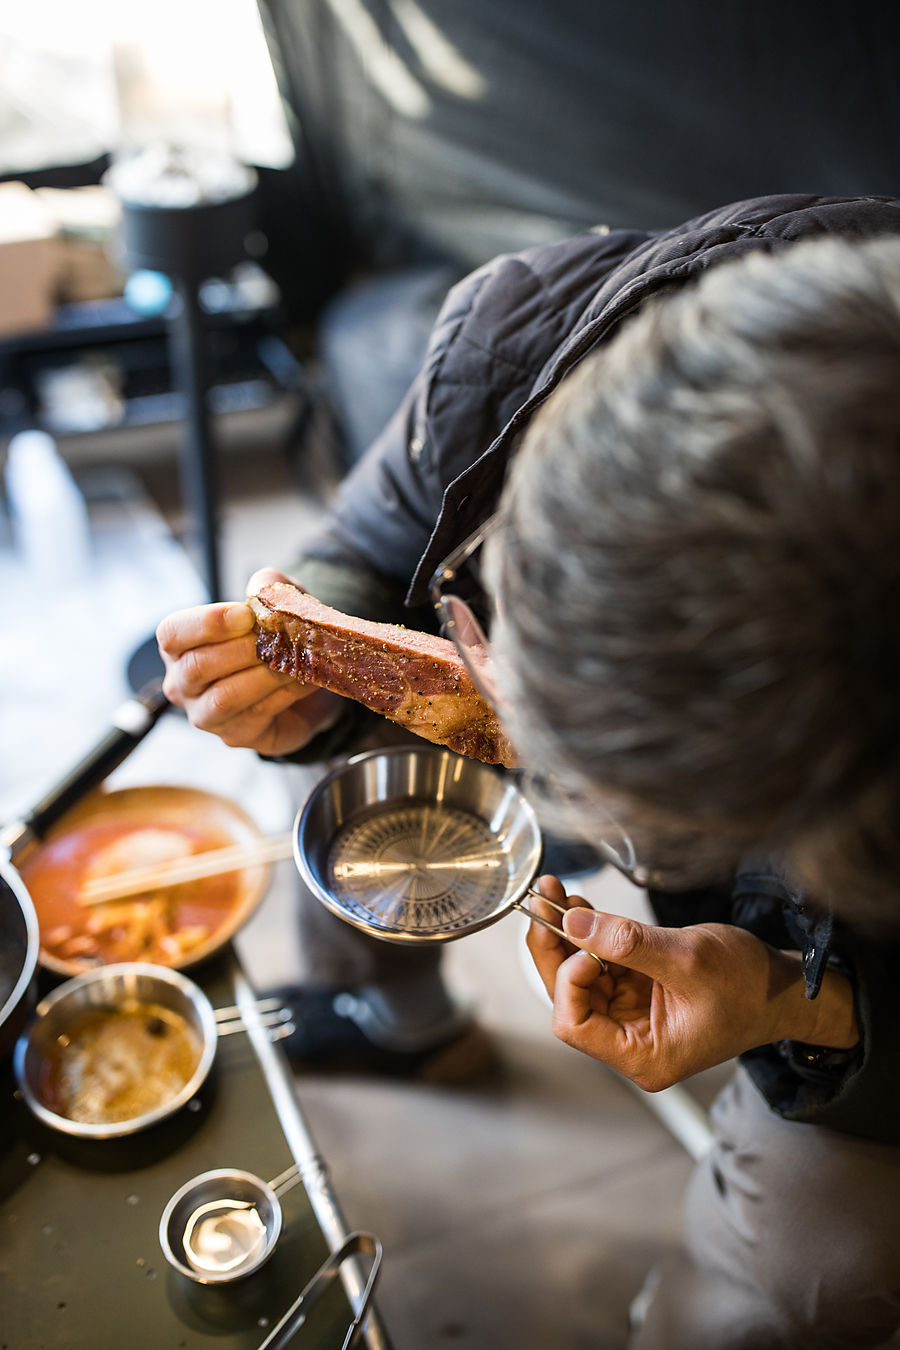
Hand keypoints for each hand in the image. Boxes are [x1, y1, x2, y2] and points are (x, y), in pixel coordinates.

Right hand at [157, 568, 343, 755]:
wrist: (305, 681)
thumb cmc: (276, 638)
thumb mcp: (275, 602)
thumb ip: (267, 586)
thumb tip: (261, 589)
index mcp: (180, 646)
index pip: (172, 633)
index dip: (206, 623)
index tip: (245, 615)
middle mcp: (183, 684)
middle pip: (197, 667)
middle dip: (242, 650)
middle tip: (277, 638)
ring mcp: (205, 714)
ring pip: (223, 697)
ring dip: (264, 675)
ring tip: (293, 660)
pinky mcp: (235, 736)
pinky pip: (255, 715)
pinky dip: (283, 694)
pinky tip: (303, 680)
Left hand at [526, 875, 858, 1090]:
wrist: (785, 988)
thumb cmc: (750, 986)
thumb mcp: (688, 959)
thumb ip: (627, 943)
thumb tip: (573, 923)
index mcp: (644, 1056)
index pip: (575, 1025)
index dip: (568, 981)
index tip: (583, 944)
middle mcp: (632, 1043)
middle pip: (570, 999)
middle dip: (555, 949)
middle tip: (545, 902)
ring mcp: (633, 1017)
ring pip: (580, 978)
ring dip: (568, 936)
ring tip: (560, 894)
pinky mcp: (638, 993)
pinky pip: (601, 965)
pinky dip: (589, 936)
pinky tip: (582, 907)